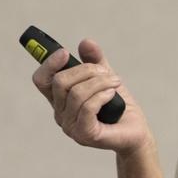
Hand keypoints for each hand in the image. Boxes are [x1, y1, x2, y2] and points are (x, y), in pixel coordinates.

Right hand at [31, 37, 154, 154]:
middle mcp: (61, 114)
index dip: (49, 64)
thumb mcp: (106, 77)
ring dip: (100, 82)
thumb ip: (95, 61)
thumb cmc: (118, 107)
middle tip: (106, 72)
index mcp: (60, 100)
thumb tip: (86, 42)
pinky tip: (112, 94)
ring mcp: (71, 127)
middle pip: (60, 82)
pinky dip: (102, 95)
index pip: (42, 80)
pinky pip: (87, 107)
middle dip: (86, 71)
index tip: (65, 52)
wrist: (135, 130)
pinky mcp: (85, 135)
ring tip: (115, 82)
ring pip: (76, 93)